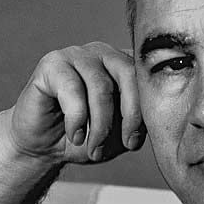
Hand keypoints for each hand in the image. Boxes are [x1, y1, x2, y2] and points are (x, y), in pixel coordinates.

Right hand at [6, 42, 146, 164]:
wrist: (43, 148)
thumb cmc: (84, 139)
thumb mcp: (120, 135)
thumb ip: (141, 123)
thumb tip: (160, 118)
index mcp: (125, 65)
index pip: (146, 77)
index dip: (145, 111)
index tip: (134, 143)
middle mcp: (103, 54)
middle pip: (128, 74)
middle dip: (129, 115)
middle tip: (124, 145)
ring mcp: (76, 55)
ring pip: (101, 86)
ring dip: (101, 125)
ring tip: (94, 149)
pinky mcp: (51, 64)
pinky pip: (72, 89)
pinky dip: (77, 119)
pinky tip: (75, 136)